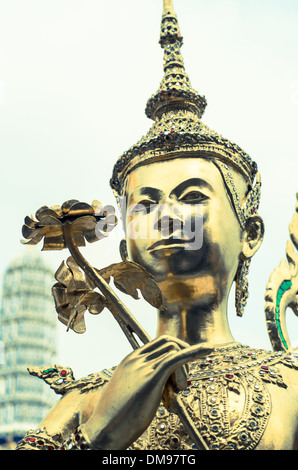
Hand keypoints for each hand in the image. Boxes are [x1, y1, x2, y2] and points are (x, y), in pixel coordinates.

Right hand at [83, 335, 211, 448]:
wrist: (103, 430)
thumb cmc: (115, 417)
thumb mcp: (127, 393)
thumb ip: (138, 383)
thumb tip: (151, 388)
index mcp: (130, 359)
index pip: (159, 343)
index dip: (175, 351)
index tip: (180, 371)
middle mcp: (136, 358)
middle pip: (169, 343)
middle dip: (182, 355)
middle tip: (182, 381)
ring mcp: (143, 366)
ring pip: (174, 350)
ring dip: (184, 368)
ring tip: (177, 391)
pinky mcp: (151, 378)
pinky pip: (177, 358)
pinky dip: (195, 352)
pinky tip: (209, 350)